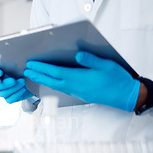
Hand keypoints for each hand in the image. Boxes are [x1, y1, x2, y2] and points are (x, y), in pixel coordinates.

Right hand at [0, 66, 34, 102]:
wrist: (30, 80)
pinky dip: (17, 94)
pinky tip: (23, 88)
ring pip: (3, 93)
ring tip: (23, 82)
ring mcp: (2, 92)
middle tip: (13, 80)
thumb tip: (10, 61)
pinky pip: (10, 99)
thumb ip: (12, 63)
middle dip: (4, 84)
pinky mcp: (9, 99)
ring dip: (14, 88)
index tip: (0, 72)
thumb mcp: (17, 65)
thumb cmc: (21, 71)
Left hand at [24, 51, 140, 111]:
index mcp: (79, 78)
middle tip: (26, 71)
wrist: (126, 97)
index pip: (55, 72)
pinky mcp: (81, 95)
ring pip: (55, 86)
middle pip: (51, 81)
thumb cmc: (118, 80)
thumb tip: (78, 55)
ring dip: (44, 80)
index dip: (42, 68)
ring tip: (34, 76)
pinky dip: (53, 85)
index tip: (31, 64)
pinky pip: (62, 89)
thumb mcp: (107, 65)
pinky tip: (51, 82)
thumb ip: (91, 60)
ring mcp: (77, 92)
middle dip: (38, 75)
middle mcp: (75, 87)